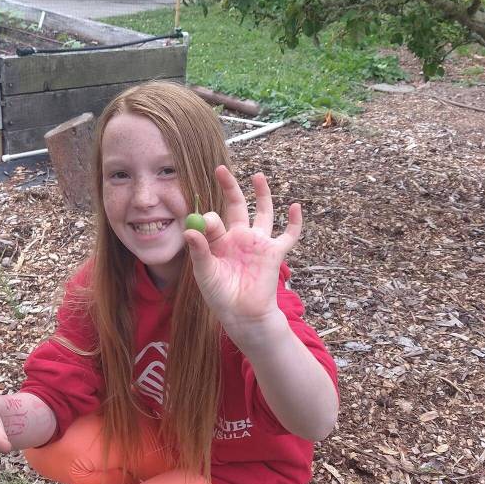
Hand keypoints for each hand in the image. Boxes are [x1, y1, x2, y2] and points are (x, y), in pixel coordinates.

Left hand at [183, 166, 301, 330]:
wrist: (243, 314)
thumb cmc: (220, 295)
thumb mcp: (205, 273)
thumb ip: (199, 251)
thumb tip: (189, 229)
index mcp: (219, 241)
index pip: (214, 219)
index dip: (209, 219)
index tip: (207, 227)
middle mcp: (239, 237)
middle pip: (236, 206)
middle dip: (230, 187)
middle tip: (221, 169)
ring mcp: (258, 243)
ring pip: (263, 213)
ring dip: (262, 194)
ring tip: (258, 176)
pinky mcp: (274, 253)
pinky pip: (287, 235)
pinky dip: (294, 222)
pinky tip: (295, 207)